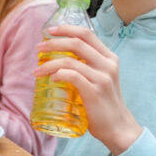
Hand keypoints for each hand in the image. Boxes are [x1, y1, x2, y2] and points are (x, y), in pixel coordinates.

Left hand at [36, 25, 141, 154]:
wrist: (118, 127)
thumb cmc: (103, 103)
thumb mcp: (100, 78)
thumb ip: (87, 66)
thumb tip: (59, 57)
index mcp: (109, 58)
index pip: (87, 34)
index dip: (67, 29)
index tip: (49, 30)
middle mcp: (108, 65)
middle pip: (76, 43)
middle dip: (53, 43)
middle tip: (38, 49)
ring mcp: (102, 78)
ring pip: (69, 61)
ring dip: (49, 64)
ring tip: (37, 71)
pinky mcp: (95, 92)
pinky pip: (72, 76)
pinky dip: (57, 75)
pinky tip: (51, 80)